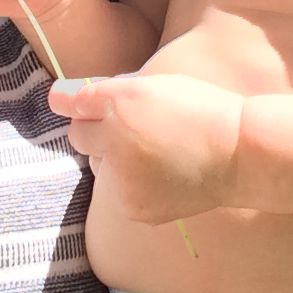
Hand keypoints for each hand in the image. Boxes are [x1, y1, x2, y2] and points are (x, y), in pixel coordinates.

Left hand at [49, 72, 242, 222]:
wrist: (238, 153)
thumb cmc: (198, 108)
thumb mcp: (151, 83)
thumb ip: (102, 91)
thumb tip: (55, 98)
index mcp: (119, 105)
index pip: (77, 108)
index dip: (95, 107)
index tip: (112, 108)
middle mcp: (114, 145)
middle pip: (82, 139)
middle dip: (101, 133)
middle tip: (140, 128)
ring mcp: (123, 183)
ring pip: (101, 168)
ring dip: (116, 160)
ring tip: (157, 152)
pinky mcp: (135, 210)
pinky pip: (120, 192)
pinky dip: (133, 184)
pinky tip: (164, 173)